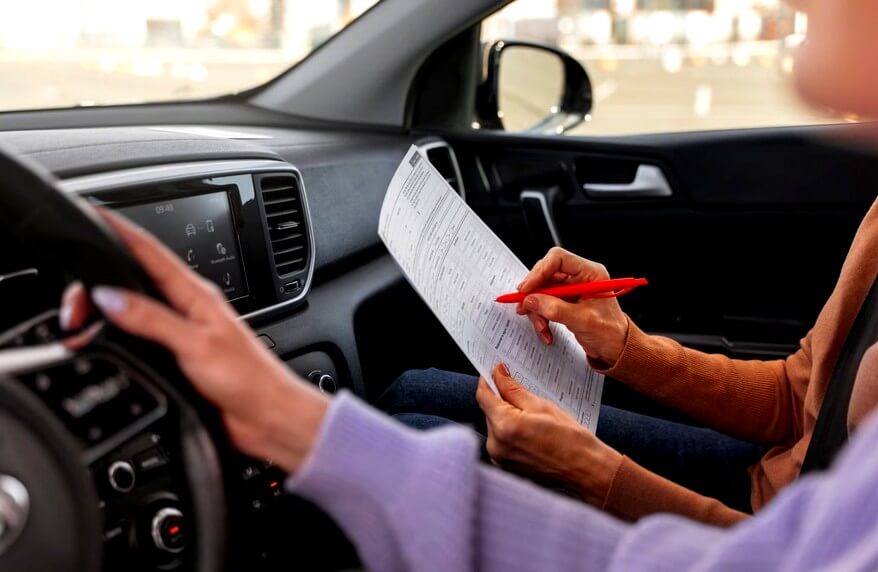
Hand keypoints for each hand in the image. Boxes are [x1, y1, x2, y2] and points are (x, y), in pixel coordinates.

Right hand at [61, 210, 328, 472]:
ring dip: (107, 309)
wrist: (269, 416)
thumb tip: (110, 295)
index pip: (151, 252)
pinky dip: (117, 335)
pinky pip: (140, 337)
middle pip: (135, 280)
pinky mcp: (179, 357)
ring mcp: (183, 332)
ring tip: (81, 318)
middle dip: (99, 282)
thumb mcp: (196, 344)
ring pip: (135, 308)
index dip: (121, 231)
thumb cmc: (249, 379)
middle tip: (73, 304)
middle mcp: (188, 308)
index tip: (95, 215)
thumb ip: (152, 319)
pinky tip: (106, 341)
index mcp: (196, 294)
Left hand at [475, 363, 621, 505]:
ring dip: (506, 416)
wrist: (585, 470)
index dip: (489, 380)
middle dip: (501, 399)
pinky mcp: (505, 466)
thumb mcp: (542, 405)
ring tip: (532, 417)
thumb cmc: (570, 439)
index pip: (483, 396)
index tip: (496, 371)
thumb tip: (498, 374)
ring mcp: (499, 458)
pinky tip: (530, 430)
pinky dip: (510, 431)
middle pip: (488, 411)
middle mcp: (496, 444)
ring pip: (495, 425)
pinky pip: (501, 440)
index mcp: (504, 426)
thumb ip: (513, 389)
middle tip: (522, 393)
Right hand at [517, 247, 628, 366]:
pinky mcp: (564, 301)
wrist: (615, 347)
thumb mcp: (583, 320)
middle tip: (525, 307)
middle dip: (534, 294)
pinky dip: (541, 317)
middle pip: (546, 275)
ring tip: (542, 326)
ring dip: (537, 310)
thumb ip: (556, 309)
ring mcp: (571, 289)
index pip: (558, 259)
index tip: (527, 288)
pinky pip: (544, 303)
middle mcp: (579, 277)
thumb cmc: (610, 332)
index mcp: (590, 273)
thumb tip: (532, 300)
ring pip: (541, 291)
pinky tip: (546, 330)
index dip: (539, 271)